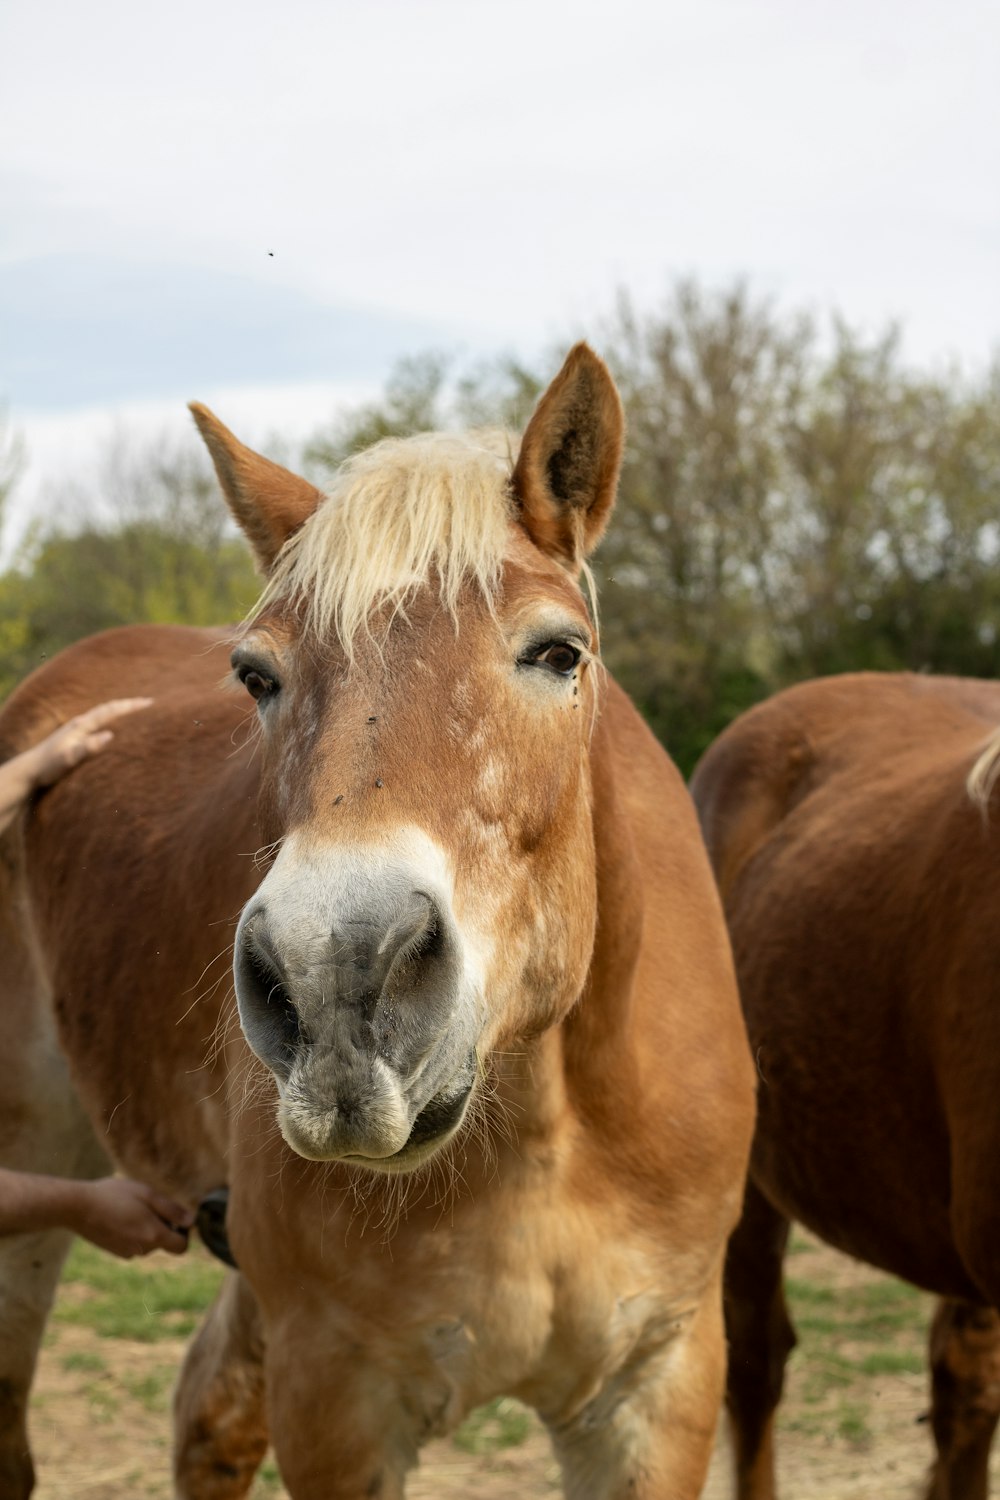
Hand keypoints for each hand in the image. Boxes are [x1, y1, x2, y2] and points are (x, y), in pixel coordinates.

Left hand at [28, 698, 153, 786]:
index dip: (131, 706)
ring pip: (103, 714)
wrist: (28, 771)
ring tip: (136, 710)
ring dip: (120, 710)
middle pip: (108, 708)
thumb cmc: (48, 767)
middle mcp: (80, 723)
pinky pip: (98, 723)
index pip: (111, 711)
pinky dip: (111, 720)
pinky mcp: (74, 737)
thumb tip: (109, 735)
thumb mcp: (68, 759)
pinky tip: (114, 726)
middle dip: (129, 704)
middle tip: (150, 702)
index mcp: (82, 725)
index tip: (150, 702)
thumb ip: (87, 747)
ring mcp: (76, 729)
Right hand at [69, 1177, 193, 1258]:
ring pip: (147, 1241)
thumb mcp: (147, 1194)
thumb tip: (191, 1221)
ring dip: (145, 1226)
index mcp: (153, 1236)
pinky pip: (132, 1242)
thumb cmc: (114, 1195)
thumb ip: (172, 1210)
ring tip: (128, 1206)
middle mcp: (141, 1250)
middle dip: (161, 1224)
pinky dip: (131, 1231)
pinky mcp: (114, 1251)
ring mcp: (126, 1253)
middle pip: (163, 1241)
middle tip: (144, 1203)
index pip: (181, 1247)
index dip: (183, 1233)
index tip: (174, 1216)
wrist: (77, 1207)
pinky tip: (117, 1215)